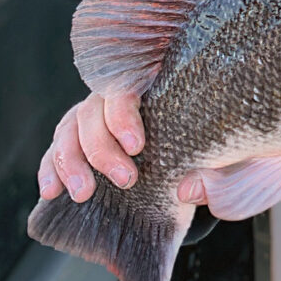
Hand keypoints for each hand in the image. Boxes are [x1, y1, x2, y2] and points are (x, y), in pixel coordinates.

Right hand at [38, 92, 210, 206]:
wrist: (210, 159)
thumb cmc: (219, 154)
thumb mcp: (229, 160)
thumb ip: (215, 173)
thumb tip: (188, 188)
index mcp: (157, 86)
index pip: (129, 89)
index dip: (126, 116)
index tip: (137, 146)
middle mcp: (120, 96)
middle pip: (95, 111)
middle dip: (103, 148)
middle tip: (124, 180)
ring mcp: (96, 116)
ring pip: (70, 129)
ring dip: (72, 162)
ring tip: (84, 194)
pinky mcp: (79, 139)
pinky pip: (55, 149)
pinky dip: (50, 169)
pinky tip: (51, 192)